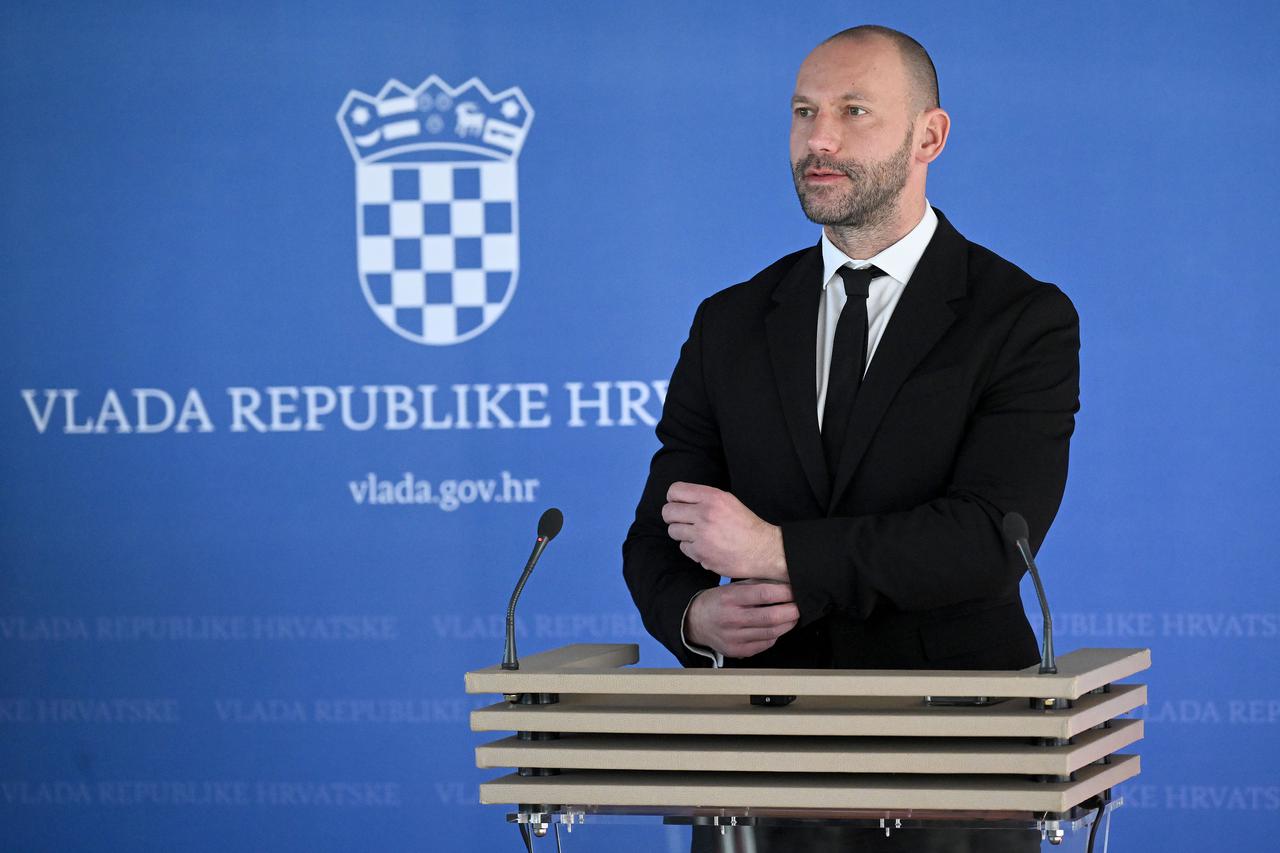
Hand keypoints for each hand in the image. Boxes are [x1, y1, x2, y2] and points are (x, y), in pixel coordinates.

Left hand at [662, 482, 787, 581]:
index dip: (673, 498)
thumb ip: (704, 498)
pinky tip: (705, 546)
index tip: (678, 504)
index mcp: (712, 497)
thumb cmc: (745, 524)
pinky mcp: (701, 554)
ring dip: (682, 533)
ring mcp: (702, 535)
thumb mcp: (728, 501)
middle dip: (672, 516)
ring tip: (697, 534)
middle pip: (668, 512)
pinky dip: (691, 548)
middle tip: (682, 521)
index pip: (675, 491)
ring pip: (673, 531)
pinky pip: (683, 547)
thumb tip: (678, 499)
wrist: (762, 549)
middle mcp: (705, 514)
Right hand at [685, 581, 799, 658]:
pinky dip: (775, 635)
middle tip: (799, 606)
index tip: (795, 591)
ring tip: (792, 617)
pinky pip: (765, 644)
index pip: (764, 594)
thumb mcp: (733, 587)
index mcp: (730, 598)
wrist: (697, 622)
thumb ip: (757, 584)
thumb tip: (784, 582)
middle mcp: (731, 619)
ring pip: (771, 633)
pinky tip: (777, 628)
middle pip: (771, 617)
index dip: (785, 593)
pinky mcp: (737, 651)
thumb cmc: (719, 602)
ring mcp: (734, 637)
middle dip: (791, 611)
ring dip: (787, 624)